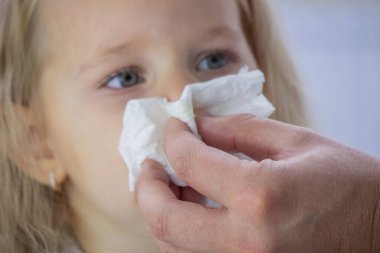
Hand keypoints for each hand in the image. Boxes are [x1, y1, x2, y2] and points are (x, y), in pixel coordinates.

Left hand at [136, 115, 379, 252]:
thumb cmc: (352, 187)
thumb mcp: (298, 143)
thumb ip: (240, 131)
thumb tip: (199, 125)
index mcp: (261, 197)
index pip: (191, 162)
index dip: (174, 138)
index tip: (174, 127)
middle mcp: (246, 242)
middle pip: (165, 218)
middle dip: (147, 186)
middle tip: (150, 164)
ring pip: (173, 245)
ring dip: (162, 210)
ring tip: (172, 183)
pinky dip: (182, 232)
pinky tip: (193, 209)